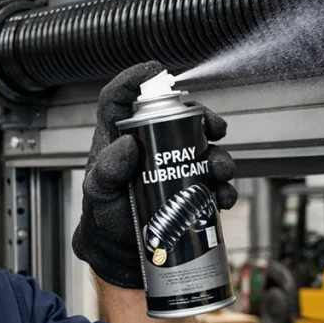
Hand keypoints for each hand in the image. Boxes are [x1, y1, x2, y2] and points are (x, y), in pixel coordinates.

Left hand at [72, 62, 237, 287]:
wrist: (122, 251)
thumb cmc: (105, 216)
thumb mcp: (99, 193)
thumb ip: (107, 170)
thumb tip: (128, 144)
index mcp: (119, 137)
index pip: (121, 99)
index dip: (135, 78)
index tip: (155, 71)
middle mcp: (151, 145)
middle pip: (179, 118)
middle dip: (203, 118)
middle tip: (214, 128)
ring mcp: (174, 166)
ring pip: (204, 149)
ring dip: (219, 156)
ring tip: (219, 171)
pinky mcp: (190, 189)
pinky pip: (214, 183)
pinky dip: (224, 188)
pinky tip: (222, 197)